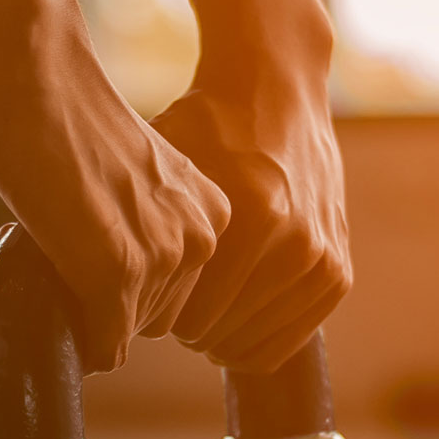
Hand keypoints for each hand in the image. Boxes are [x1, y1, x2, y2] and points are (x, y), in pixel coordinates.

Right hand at [0, 14, 229, 372]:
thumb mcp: (135, 182)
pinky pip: (104, 345)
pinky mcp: (117, 269)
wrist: (36, 72)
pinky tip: (53, 276)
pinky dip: (77, 336)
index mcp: (212, 215)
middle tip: (68, 244)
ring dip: (84, 308)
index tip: (91, 241)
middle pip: (151, 321)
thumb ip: (147, 226)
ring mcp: (163, 255)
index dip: (122, 284)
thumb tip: (126, 295)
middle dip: (105, 301)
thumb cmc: (68, 120)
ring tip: (59, 240)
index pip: (174, 297)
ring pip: (123, 334)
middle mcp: (201, 238)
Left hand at [149, 54, 349, 373]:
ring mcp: (323, 261)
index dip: (156, 318)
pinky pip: (290, 341)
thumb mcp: (165, 163)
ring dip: (221, 336)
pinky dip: (256, 339)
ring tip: (201, 307)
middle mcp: (297, 243)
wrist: (278, 90)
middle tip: (172, 302)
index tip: (144, 298)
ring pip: (252, 348)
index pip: (189, 320)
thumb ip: (140, 227)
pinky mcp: (338, 274)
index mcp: (255, 217)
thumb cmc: (208, 126)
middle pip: (218, 337)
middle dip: (187, 328)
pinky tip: (232, 316)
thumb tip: (99, 295)